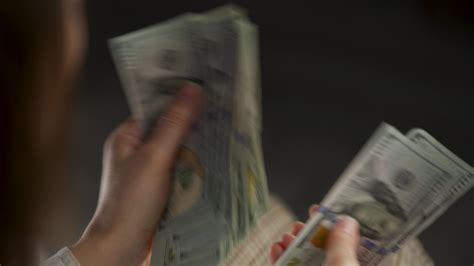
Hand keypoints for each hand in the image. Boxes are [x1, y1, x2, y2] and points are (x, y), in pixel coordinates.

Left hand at [71, 84, 202, 265]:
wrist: (122, 247)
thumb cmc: (129, 204)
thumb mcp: (155, 157)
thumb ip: (174, 124)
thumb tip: (191, 91)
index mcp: (128, 137)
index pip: (156, 109)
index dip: (179, 99)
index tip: (204, 90)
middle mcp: (137, 151)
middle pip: (170, 129)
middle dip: (192, 124)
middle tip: (218, 113)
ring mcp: (148, 170)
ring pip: (177, 150)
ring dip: (195, 147)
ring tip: (219, 136)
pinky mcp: (159, 187)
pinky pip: (179, 169)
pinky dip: (193, 167)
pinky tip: (209, 164)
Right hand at [271, 205, 359, 265]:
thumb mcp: (342, 265)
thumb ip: (343, 244)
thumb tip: (345, 221)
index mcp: (352, 263)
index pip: (348, 243)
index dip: (336, 225)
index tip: (323, 211)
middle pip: (321, 248)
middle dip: (308, 233)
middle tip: (301, 226)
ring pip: (302, 258)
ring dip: (292, 244)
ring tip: (288, 237)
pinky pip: (284, 265)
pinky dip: (279, 257)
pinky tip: (277, 248)